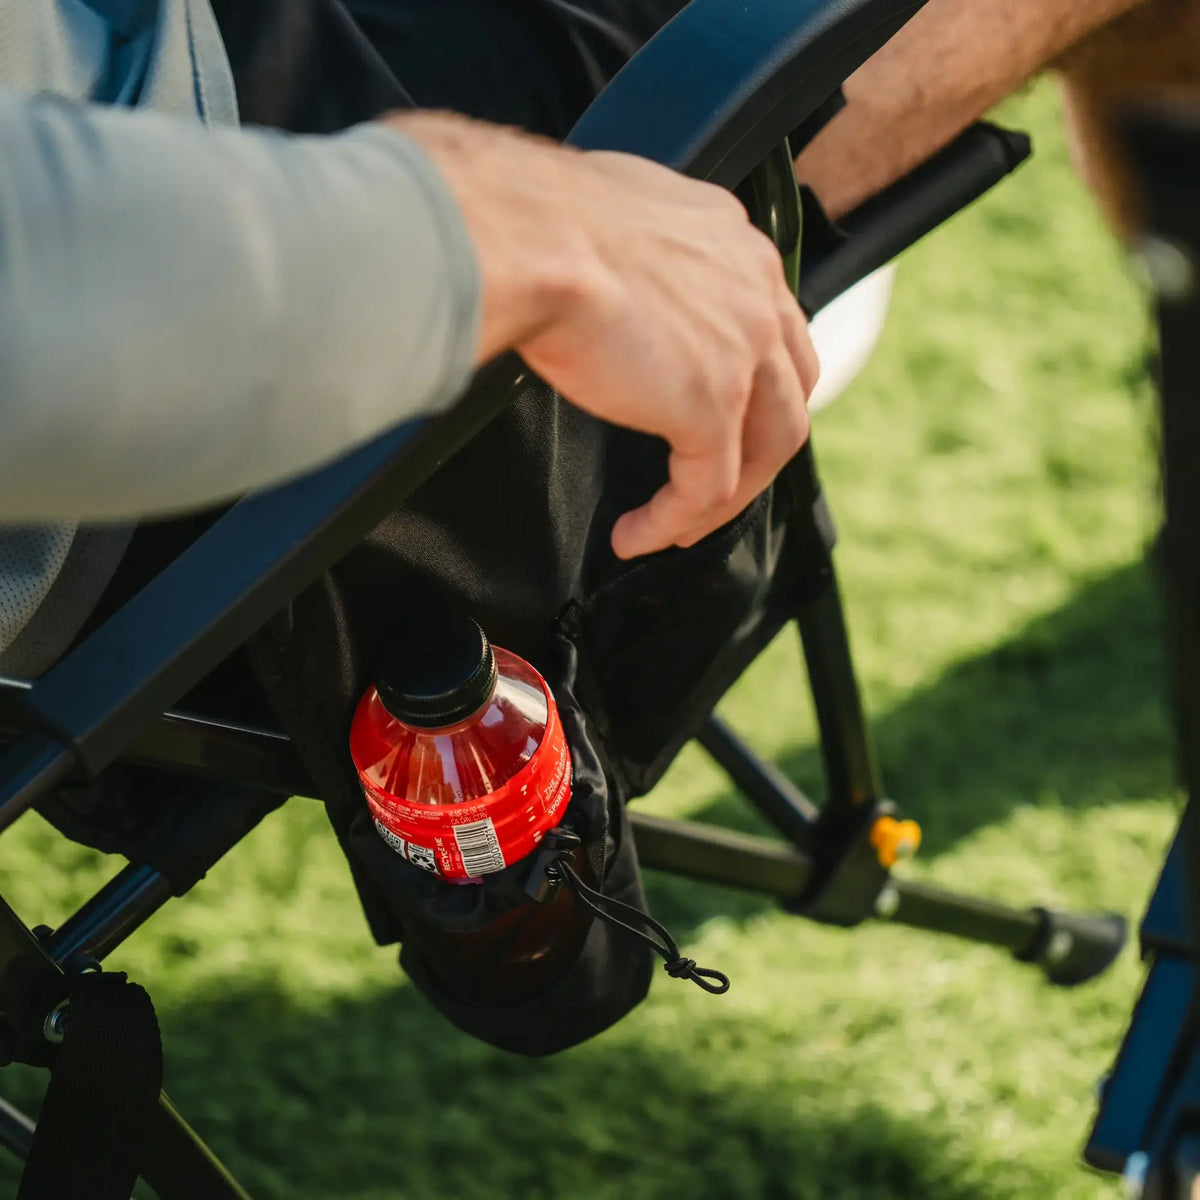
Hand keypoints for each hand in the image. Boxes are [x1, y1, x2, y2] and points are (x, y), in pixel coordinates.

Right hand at [391, 112, 818, 558]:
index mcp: (733, 242)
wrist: (528, 238)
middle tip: (711, 485)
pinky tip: (637, 534)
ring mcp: (743, 351)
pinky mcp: (712, 405)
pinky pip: (708, 486)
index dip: (753, 382)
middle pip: (788, 391)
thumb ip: (640, 259)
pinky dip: (673, 520)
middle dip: (755, 449)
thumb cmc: (538, 223)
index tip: (718, 417)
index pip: (769, 325)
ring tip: (680, 526)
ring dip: (725, 496)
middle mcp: (755, 291)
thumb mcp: (613, 221)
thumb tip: (606, 282)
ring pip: (768, 447)